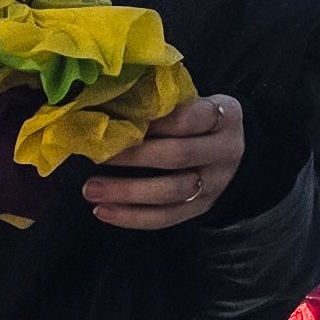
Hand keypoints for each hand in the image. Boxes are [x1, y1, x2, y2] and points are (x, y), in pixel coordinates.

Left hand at [86, 91, 245, 231]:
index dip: (154, 121)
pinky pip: (165, 218)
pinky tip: (102, 211)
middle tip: (99, 157)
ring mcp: (216, 184)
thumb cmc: (197, 117)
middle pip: (179, 156)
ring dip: (127, 192)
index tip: (121, 121)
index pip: (190, 118)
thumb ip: (163, 104)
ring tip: (91, 189)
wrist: (228, 146)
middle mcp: (227, 151)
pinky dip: (132, 217)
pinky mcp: (201, 208)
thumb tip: (113, 105)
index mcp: (226, 117)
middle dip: (135, 157)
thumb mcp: (191, 101)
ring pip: (171, 192)